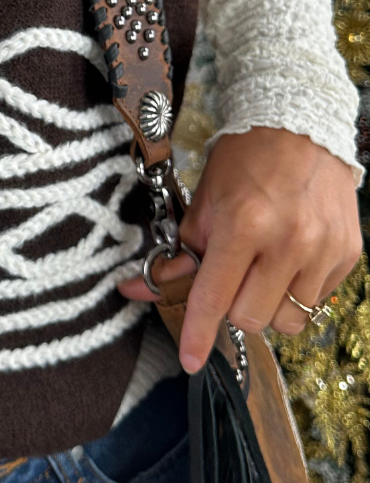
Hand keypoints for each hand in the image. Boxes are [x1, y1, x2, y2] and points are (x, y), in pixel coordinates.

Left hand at [118, 128, 360, 374]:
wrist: (300, 123)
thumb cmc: (245, 160)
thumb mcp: (203, 202)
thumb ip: (177, 254)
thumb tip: (135, 291)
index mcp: (244, 225)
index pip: (215, 297)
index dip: (199, 333)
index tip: (190, 360)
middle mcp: (289, 241)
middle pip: (251, 319)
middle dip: (233, 306)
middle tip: (230, 275)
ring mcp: (324, 250)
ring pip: (287, 320)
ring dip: (267, 304)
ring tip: (262, 267)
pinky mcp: (348, 253)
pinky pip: (317, 301)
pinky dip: (297, 291)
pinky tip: (289, 258)